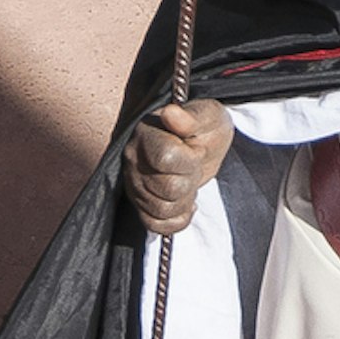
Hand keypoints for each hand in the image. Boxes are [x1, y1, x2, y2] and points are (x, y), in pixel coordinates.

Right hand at [125, 100, 233, 235]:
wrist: (201, 143)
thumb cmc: (204, 127)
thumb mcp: (206, 116)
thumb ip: (190, 117)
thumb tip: (171, 113)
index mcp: (146, 134)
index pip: (166, 159)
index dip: (190, 160)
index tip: (196, 149)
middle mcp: (133, 160)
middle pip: (168, 188)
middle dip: (191, 179)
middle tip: (193, 165)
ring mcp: (134, 185)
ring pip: (162, 210)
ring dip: (185, 200)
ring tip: (187, 181)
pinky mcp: (140, 205)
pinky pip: (156, 225)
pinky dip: (177, 219)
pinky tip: (186, 203)